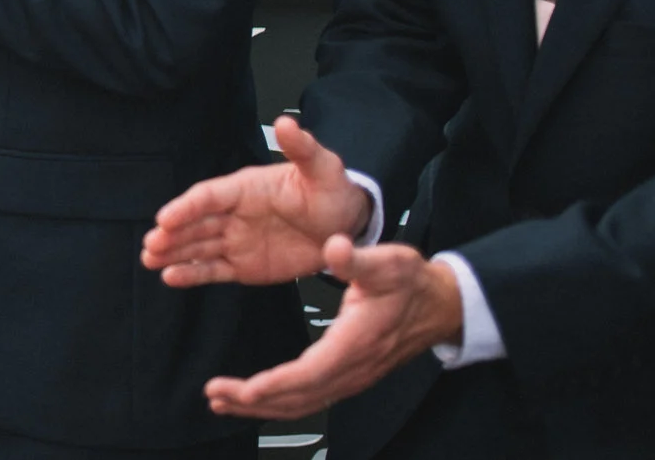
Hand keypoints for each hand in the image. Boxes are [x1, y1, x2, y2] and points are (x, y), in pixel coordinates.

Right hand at [144, 115, 373, 287]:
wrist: (347, 225)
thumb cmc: (331, 191)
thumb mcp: (322, 168)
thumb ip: (301, 148)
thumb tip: (287, 123)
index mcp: (245, 188)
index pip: (209, 196)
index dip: (185, 207)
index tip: (165, 219)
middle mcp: (234, 214)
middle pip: (195, 223)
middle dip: (171, 234)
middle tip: (151, 244)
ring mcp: (237, 240)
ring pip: (198, 247)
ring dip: (173, 253)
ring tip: (149, 260)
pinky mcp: (244, 266)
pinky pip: (214, 270)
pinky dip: (192, 274)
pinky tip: (171, 277)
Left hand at [201, 238, 463, 419]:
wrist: (439, 306)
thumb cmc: (411, 283)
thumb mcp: (389, 262)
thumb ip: (358, 258)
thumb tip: (335, 248)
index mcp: (355, 342)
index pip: (310, 373)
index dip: (275, 384)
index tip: (243, 390)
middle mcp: (352, 368)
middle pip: (300, 397)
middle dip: (255, 401)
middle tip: (215, 395)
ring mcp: (351, 376)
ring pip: (303, 403)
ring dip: (263, 406)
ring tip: (223, 401)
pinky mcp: (348, 375)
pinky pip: (311, 397)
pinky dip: (279, 401)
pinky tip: (257, 397)